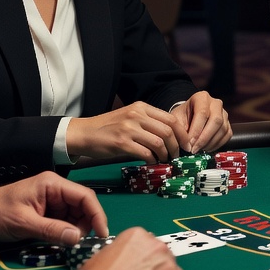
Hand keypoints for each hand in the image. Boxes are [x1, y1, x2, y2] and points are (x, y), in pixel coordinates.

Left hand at [0, 172, 106, 244]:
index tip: (102, 233)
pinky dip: (65, 232)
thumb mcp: (24, 224)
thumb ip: (52, 230)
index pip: (84, 196)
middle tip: (78, 243)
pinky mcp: (46, 211)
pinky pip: (64, 221)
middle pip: (82, 206)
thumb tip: (77, 238)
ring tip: (66, 243)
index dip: (97, 215)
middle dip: (85, 225)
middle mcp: (55, 190)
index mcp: (52, 184)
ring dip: (74, 230)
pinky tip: (59, 240)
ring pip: (74, 216)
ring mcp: (51, 200)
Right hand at [67, 102, 183, 162]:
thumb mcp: (129, 117)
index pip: (171, 118)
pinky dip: (152, 159)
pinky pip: (145, 153)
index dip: (182, 133)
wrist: (83, 133)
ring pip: (159, 142)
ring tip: (165, 160)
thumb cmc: (107, 128)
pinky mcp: (121, 142)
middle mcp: (136, 115)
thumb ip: (148, 123)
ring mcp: (129, 128)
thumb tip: (170, 138)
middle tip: (176, 156)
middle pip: (168, 131)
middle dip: (176, 146)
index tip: (185, 144)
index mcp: (141, 107)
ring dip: (165, 154)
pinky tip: (151, 162)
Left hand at [172, 92, 230, 152]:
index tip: (189, 143)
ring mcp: (224, 113)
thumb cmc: (182, 116)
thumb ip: (180, 130)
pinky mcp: (228, 124)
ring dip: (210, 143)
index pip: (203, 113)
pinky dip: (217, 144)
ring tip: (199, 150)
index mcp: (201, 97)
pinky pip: (227, 135)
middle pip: (216, 120)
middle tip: (194, 149)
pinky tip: (207, 148)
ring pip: (223, 129)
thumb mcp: (176, 119)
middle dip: (204, 138)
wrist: (189, 116)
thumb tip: (187, 145)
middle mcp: (216, 103)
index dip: (196, 130)